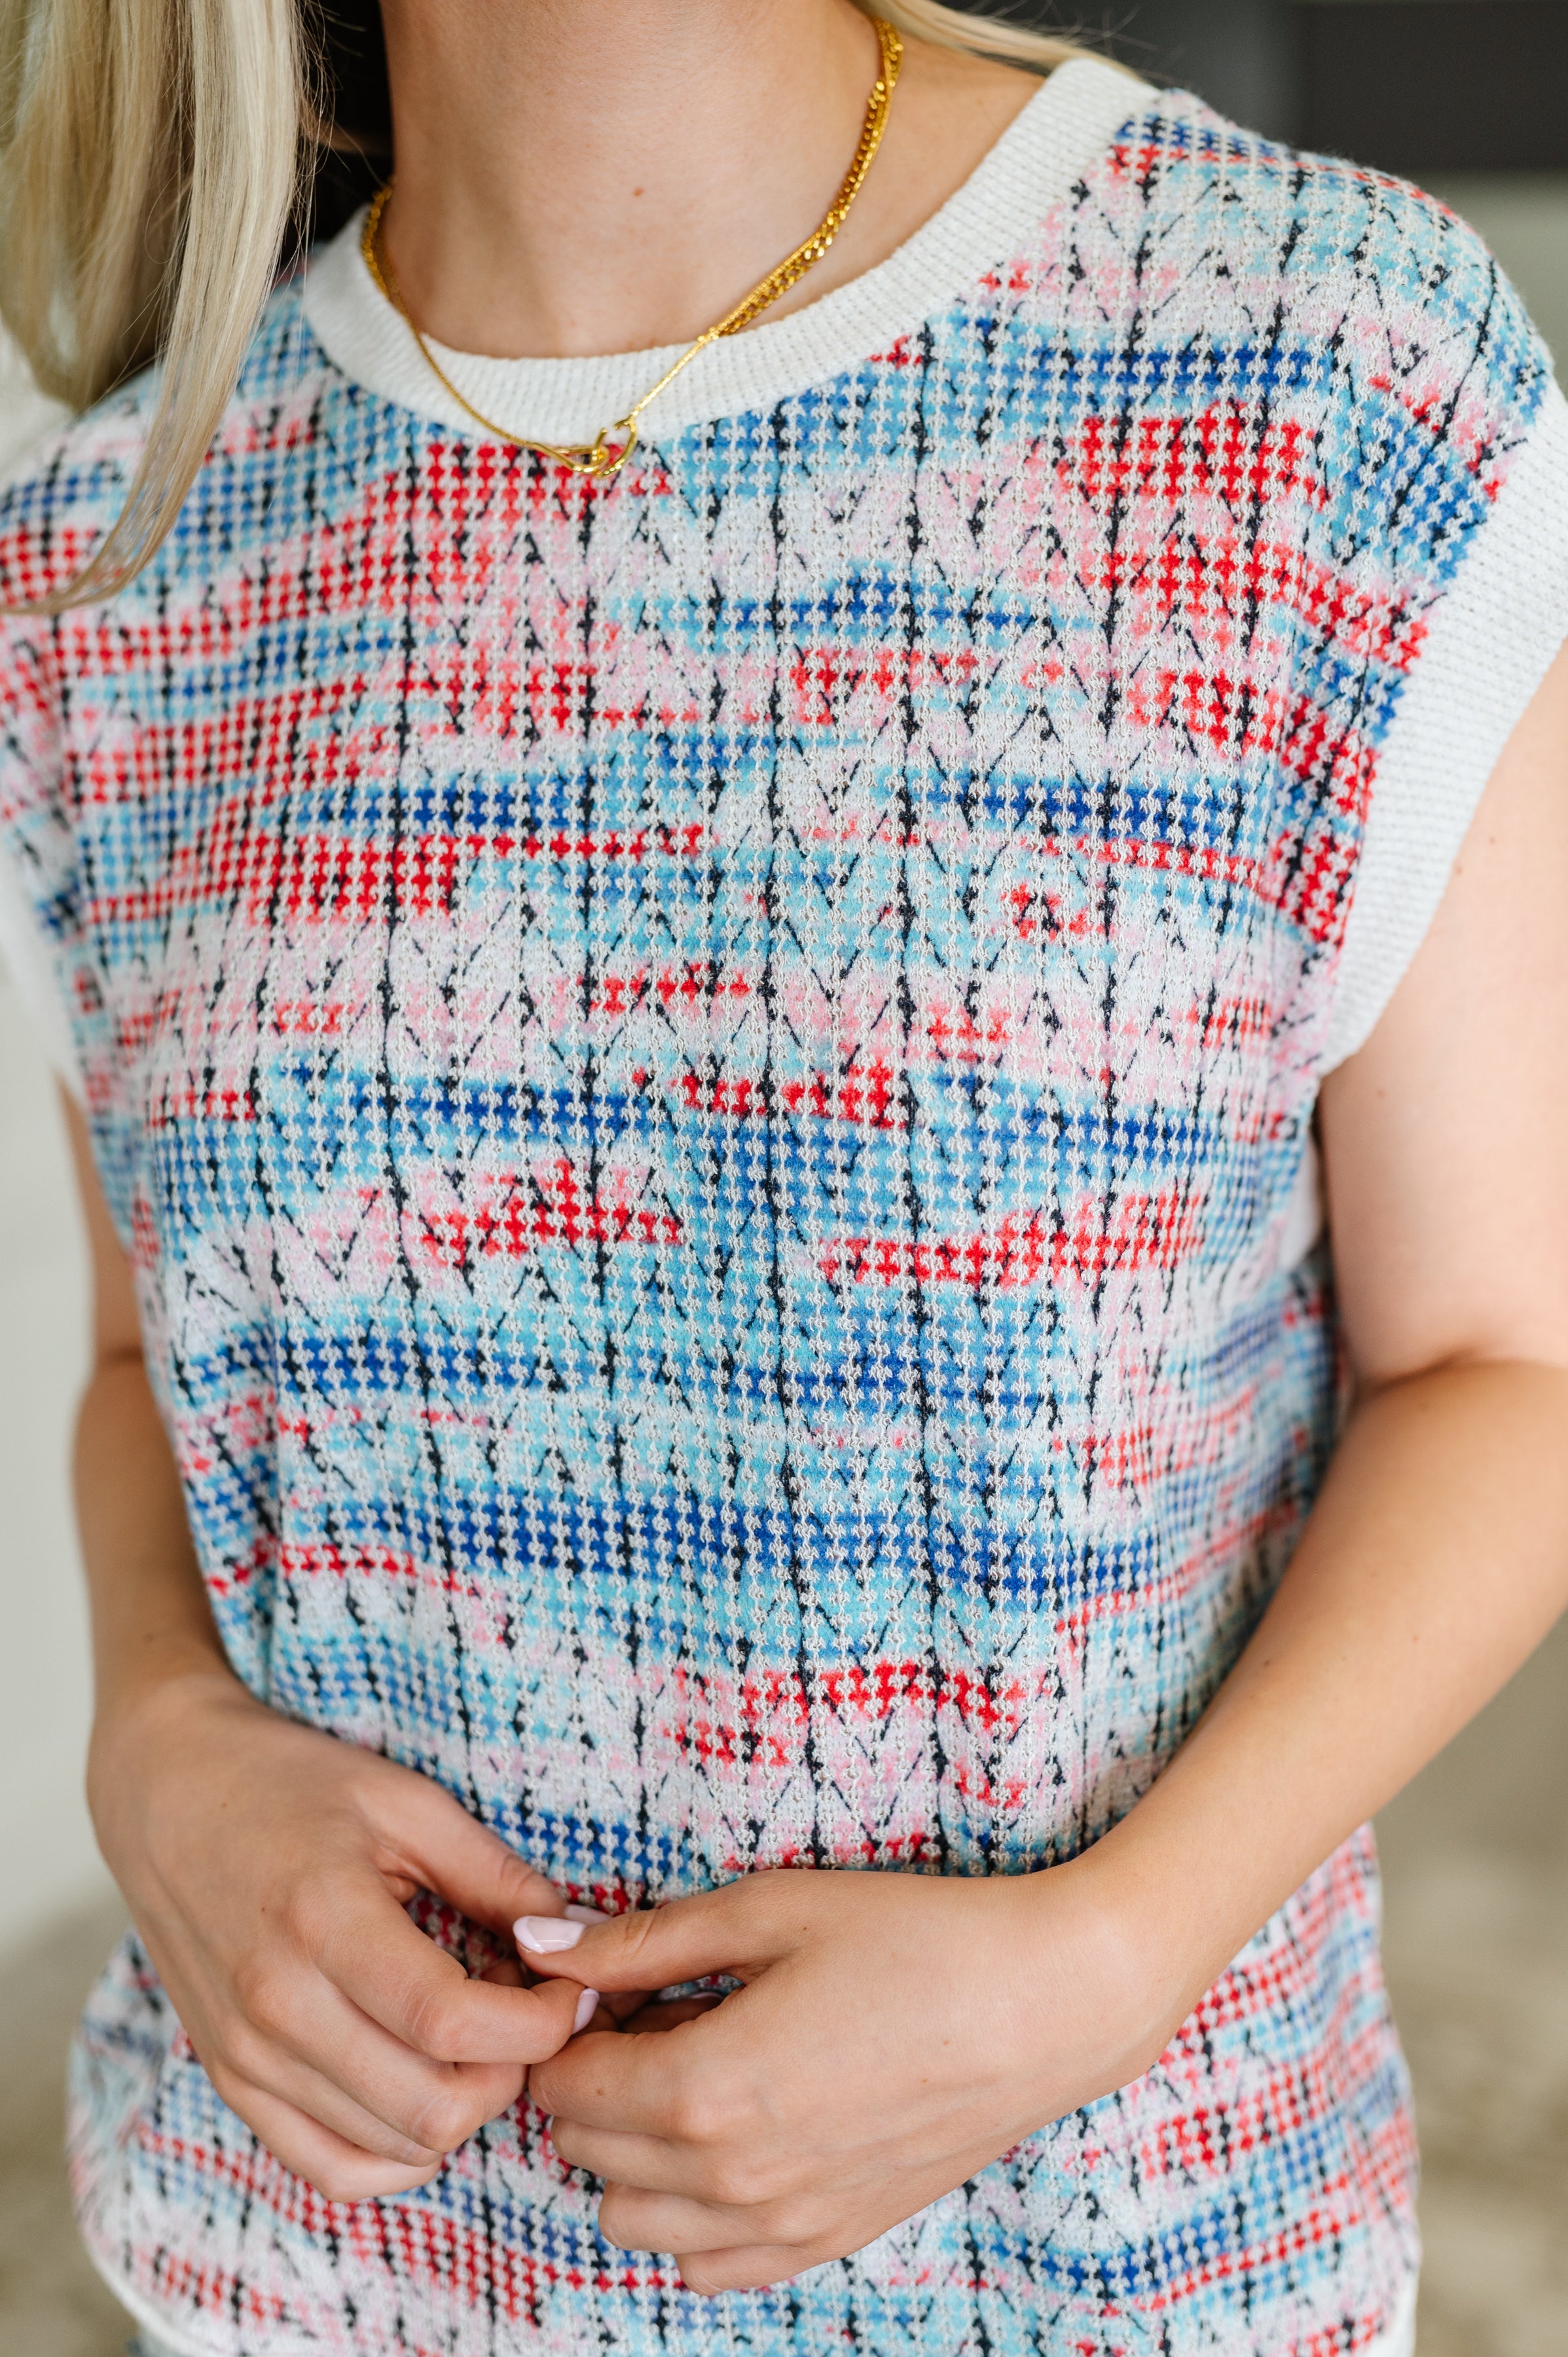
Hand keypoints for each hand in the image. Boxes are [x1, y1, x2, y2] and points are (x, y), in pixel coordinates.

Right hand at [89, 1666, 593, 2201]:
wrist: (169, 1796)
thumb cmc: (292, 1785)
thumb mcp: (406, 1802)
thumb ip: (495, 1876)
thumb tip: (578, 1940)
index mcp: (325, 1921)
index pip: (454, 2024)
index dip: (541, 2023)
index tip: (572, 1985)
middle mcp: (277, 2006)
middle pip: (433, 2105)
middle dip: (513, 2068)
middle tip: (525, 2004)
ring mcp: (247, 2056)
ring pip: (394, 2147)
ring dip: (463, 2103)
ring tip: (472, 2027)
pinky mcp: (234, 2082)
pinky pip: (332, 2168)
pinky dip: (400, 2150)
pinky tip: (427, 2083)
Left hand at [522, 1861, 1178, 2292]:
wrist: (1043, 2005)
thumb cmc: (911, 1938)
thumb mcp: (768, 1910)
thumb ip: (641, 1939)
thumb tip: (536, 1943)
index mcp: (702, 2089)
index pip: (562, 2087)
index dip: (569, 2027)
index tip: (610, 1984)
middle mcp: (728, 2179)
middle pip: (586, 2154)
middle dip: (595, 2084)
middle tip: (654, 2014)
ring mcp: (779, 2225)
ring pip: (630, 2224)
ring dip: (634, 2155)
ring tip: (695, 2074)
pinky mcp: (825, 2242)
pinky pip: (706, 2268)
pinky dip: (691, 2217)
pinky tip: (737, 2136)